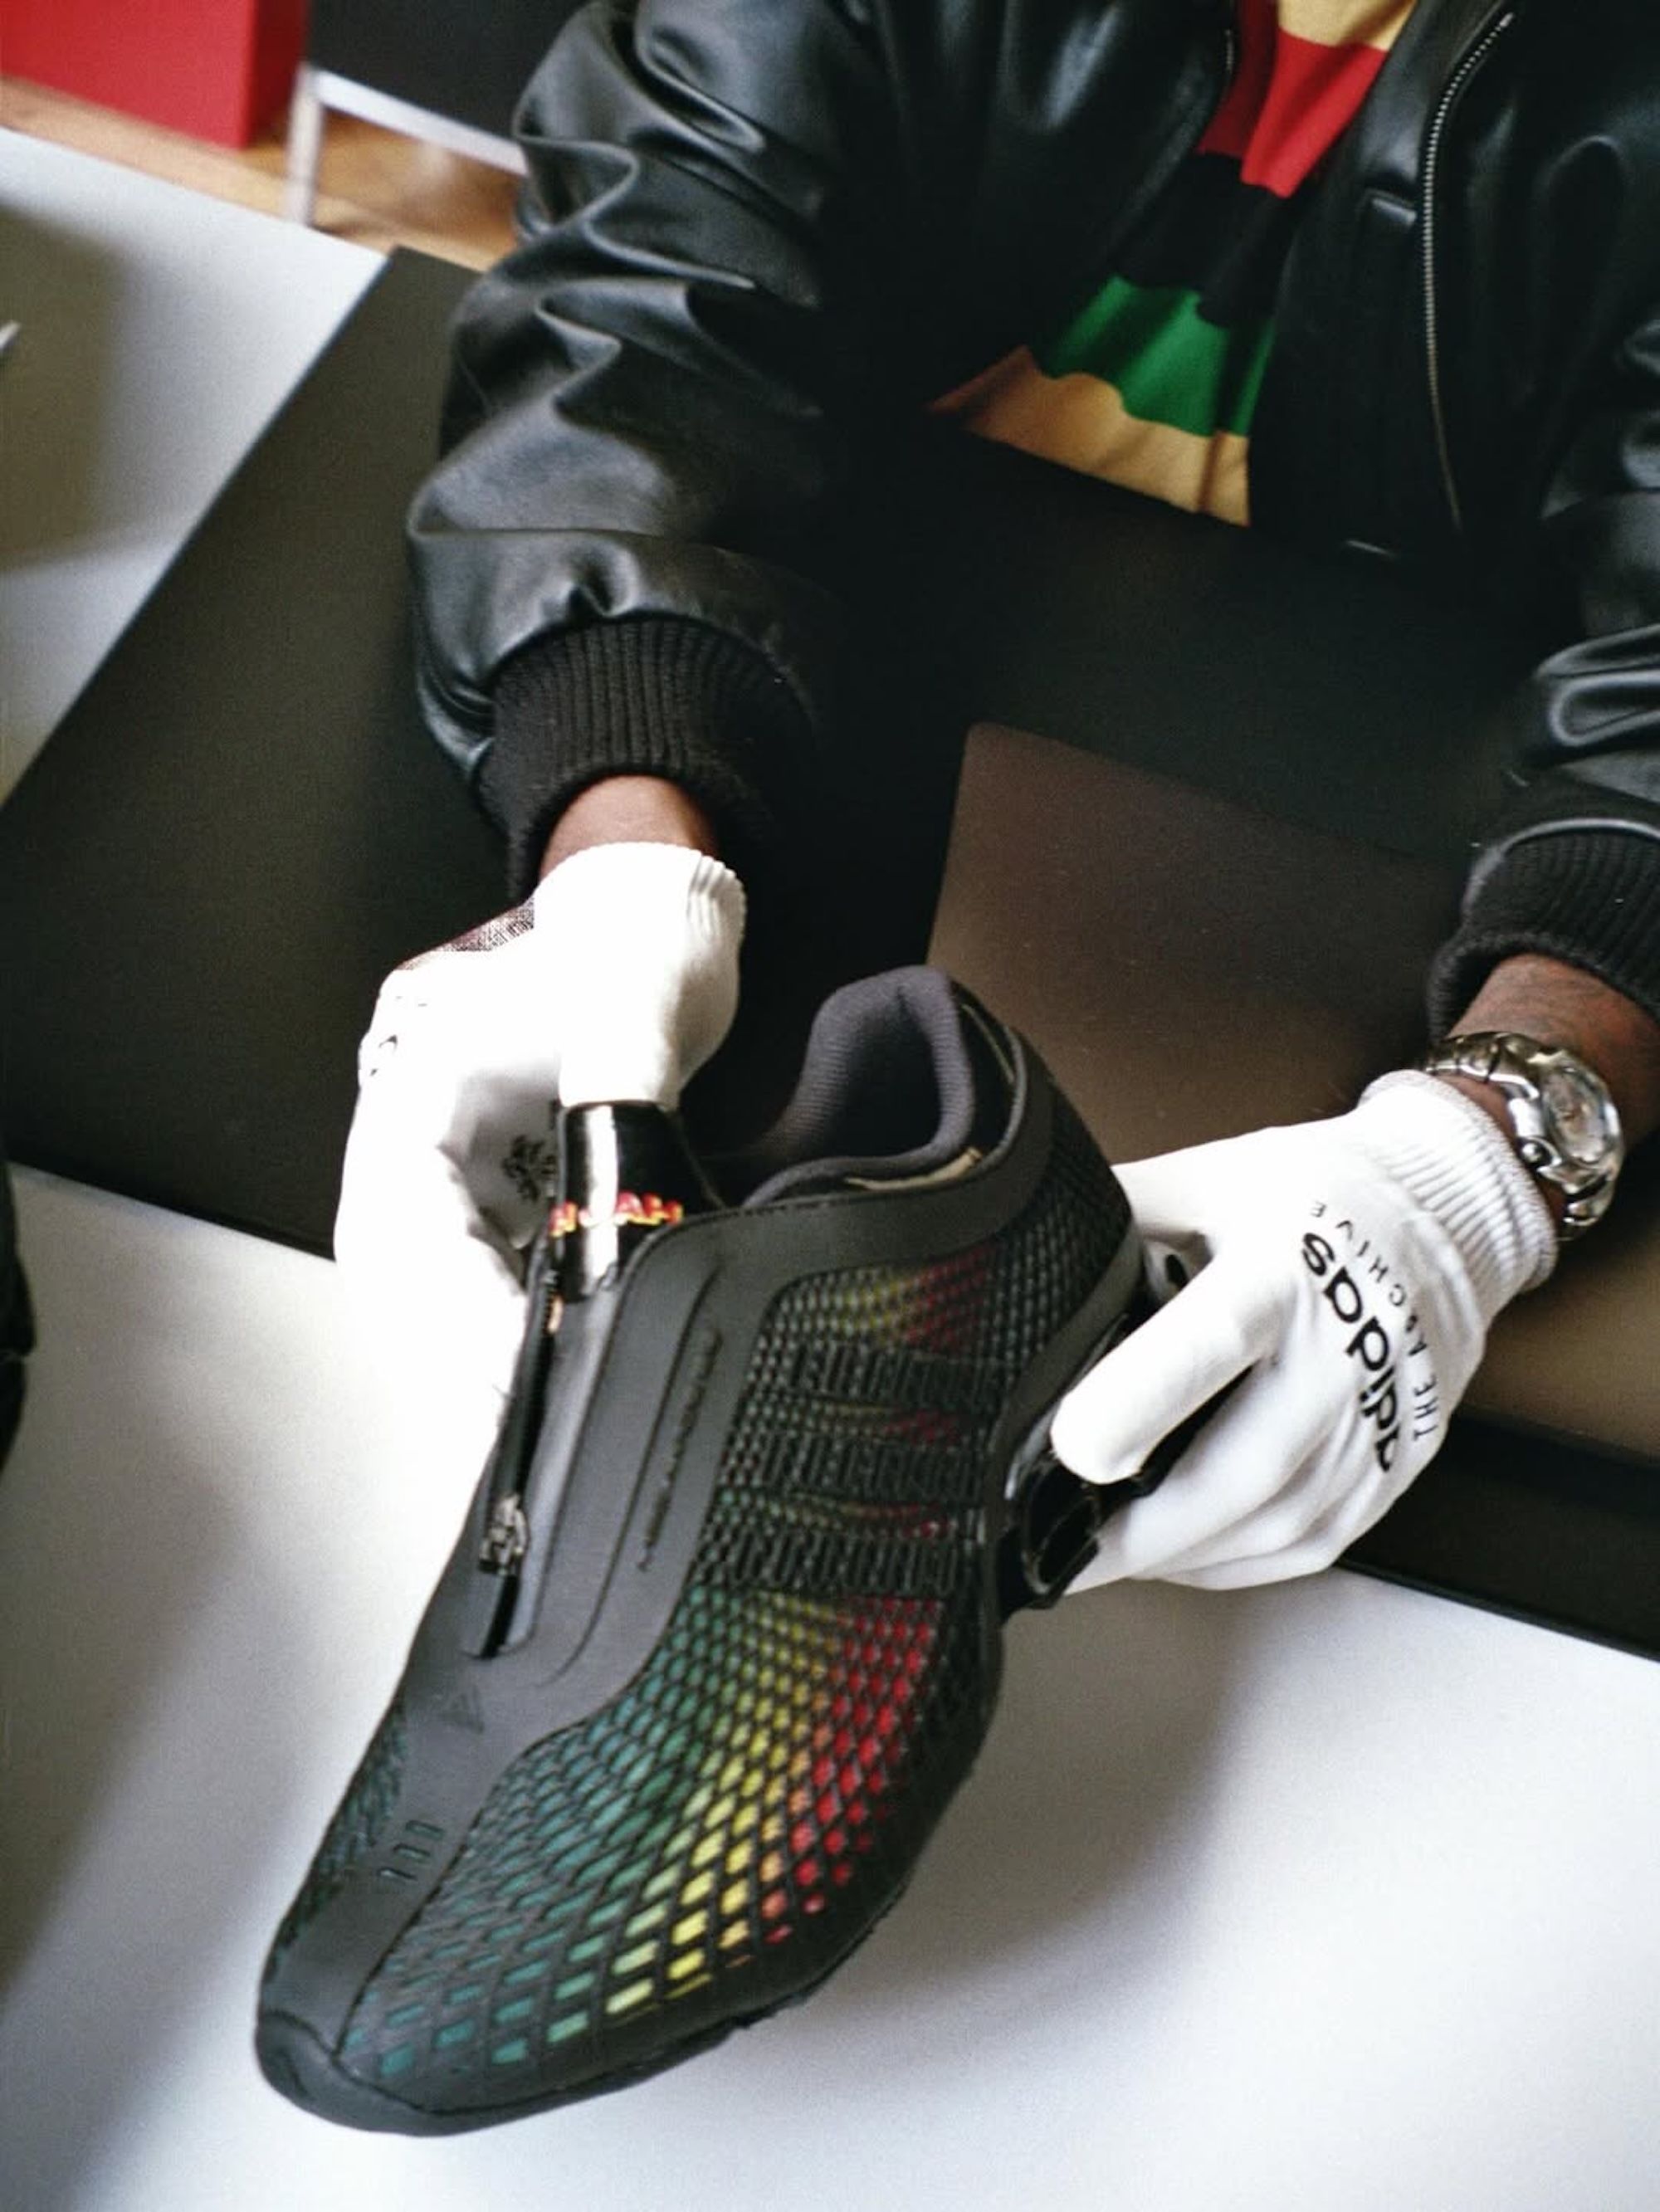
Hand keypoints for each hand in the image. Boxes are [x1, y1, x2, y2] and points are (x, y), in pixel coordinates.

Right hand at [333, 844, 743, 1468]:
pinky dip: (516, 1337)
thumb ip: (620, 1109)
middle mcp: (417, 1141)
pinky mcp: (498, 1206)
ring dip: (480, 1360)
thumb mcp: (630, 1010)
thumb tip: (621, 1215)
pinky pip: (488, 1289)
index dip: (450, 1298)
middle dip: (457, 1354)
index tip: (510, 1357)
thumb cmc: (631, 950)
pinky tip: (565, 1373)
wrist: (658, 927)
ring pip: (435, 1297)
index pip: (401, 1214)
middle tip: (528, 1420)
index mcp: (417, 1087)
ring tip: (546, 1418)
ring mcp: (454, 1179)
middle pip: (401, 1276)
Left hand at [1049, 1074, 1556, 1589]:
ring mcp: (1381, 1420)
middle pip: (1247, 1465)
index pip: (1216, 1337)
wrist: (1448, 1217)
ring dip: (1179, 1556)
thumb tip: (1004, 1244)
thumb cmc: (1310, 1195)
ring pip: (1278, 1522)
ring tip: (1094, 1562)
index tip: (1072, 1448)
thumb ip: (1114, 1218)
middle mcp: (1345, 1351)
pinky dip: (1232, 1561)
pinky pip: (1309, 1541)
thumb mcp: (1206, 1177)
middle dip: (1142, 1529)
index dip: (1143, 1398)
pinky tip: (1176, 1554)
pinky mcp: (1398, 1468)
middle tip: (1052, 1557)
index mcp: (1285, 1265)